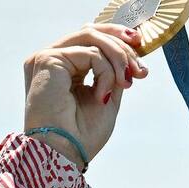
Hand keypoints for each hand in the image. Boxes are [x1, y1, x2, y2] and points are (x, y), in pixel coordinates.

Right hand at [22, 23, 148, 165]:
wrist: (65, 154)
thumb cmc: (82, 135)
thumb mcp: (107, 97)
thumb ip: (114, 73)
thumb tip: (131, 54)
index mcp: (63, 68)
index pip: (91, 40)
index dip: (119, 43)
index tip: (142, 63)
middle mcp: (52, 59)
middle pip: (92, 32)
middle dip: (123, 48)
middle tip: (140, 71)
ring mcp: (48, 58)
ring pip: (91, 36)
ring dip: (118, 57)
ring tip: (126, 81)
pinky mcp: (46, 59)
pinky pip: (90, 53)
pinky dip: (105, 73)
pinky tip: (103, 96)